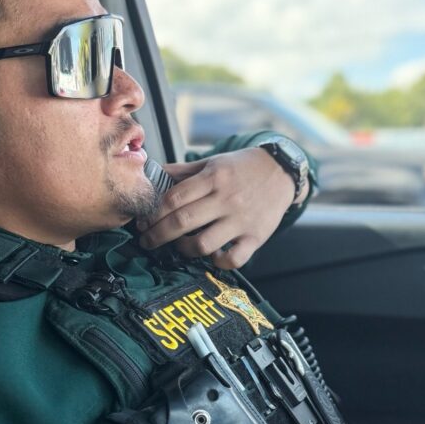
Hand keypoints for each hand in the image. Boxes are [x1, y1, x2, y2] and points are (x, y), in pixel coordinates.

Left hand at [137, 147, 298, 268]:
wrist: (282, 171)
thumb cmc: (242, 167)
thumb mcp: (212, 162)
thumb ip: (182, 171)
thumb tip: (150, 175)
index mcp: (213, 178)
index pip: (174, 198)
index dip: (153, 213)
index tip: (142, 222)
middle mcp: (226, 199)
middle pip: (182, 222)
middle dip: (157, 235)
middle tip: (147, 240)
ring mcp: (242, 220)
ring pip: (203, 244)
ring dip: (183, 249)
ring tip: (178, 246)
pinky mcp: (256, 237)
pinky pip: (233, 259)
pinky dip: (218, 261)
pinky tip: (211, 254)